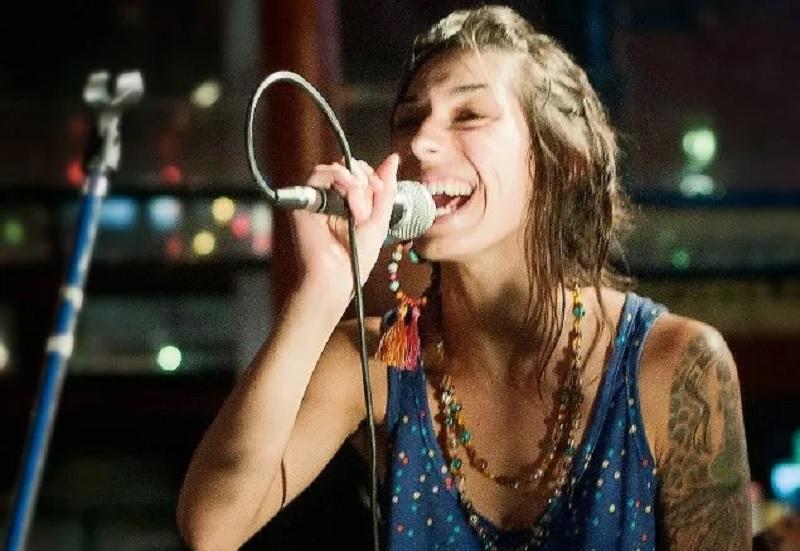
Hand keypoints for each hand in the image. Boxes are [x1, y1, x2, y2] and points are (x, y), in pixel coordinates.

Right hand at [290, 154, 398, 303]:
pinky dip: (340, 179)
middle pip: (349, 166)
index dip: (372, 176)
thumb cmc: (356, 258)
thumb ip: (386, 189)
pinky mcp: (304, 202)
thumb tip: (393, 158)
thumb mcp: (380, 219)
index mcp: (347, 201)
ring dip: (355, 186)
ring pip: (337, 169)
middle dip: (366, 182)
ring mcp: (317, 199)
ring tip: (360, 213)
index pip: (358, 171)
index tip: (381, 191)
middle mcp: (330, 197)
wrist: (339, 279)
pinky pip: (320, 174)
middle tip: (369, 211)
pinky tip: (351, 200)